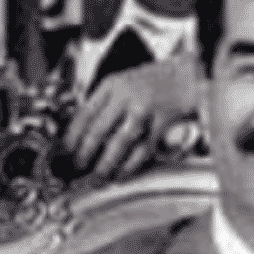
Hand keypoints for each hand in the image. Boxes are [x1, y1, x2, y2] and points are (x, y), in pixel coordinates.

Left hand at [63, 56, 198, 182]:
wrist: (190, 75)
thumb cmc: (155, 82)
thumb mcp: (124, 83)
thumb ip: (105, 104)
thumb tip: (82, 135)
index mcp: (111, 84)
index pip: (83, 113)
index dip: (71, 137)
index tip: (64, 153)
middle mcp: (125, 94)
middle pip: (97, 130)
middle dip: (84, 155)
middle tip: (78, 170)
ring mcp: (145, 108)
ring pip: (118, 143)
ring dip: (106, 165)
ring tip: (98, 178)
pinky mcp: (162, 121)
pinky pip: (142, 149)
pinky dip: (130, 165)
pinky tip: (122, 174)